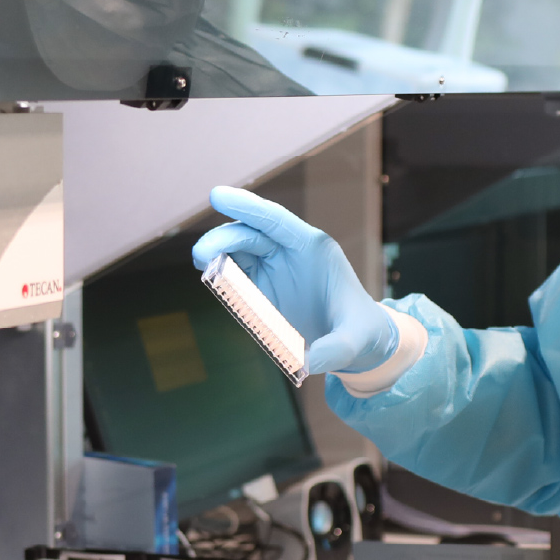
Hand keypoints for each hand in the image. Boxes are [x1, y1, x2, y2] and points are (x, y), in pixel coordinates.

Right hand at [191, 186, 397, 375]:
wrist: (356, 339)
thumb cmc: (358, 332)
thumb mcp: (351, 343)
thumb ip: (331, 351)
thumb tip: (305, 363)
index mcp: (313, 249)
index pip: (275, 220)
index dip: (247, 206)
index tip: (217, 196)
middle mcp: (291, 251)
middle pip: (251, 233)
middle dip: (224, 239)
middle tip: (200, 256)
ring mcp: (275, 266)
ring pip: (239, 248)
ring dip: (217, 251)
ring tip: (201, 263)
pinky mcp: (263, 283)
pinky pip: (236, 270)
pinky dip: (219, 270)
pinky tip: (208, 275)